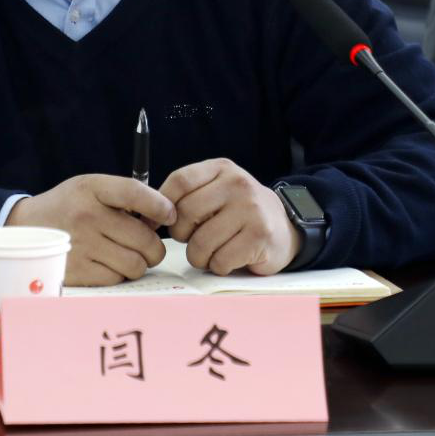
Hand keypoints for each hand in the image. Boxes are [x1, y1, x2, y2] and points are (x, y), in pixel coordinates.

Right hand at [6, 174, 177, 285]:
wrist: (26, 228)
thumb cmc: (68, 206)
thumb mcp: (91, 188)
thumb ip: (124, 197)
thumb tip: (162, 218)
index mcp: (91, 188)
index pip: (134, 192)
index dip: (159, 205)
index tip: (169, 214)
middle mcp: (86, 216)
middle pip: (144, 238)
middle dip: (153, 245)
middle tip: (147, 244)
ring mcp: (81, 245)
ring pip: (135, 264)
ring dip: (138, 262)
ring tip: (127, 254)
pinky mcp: (77, 271)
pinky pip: (117, 279)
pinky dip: (119, 274)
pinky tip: (109, 263)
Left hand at [158, 159, 301, 275]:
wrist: (285, 226)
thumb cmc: (239, 211)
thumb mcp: (216, 189)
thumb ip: (187, 195)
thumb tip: (149, 214)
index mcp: (221, 169)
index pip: (180, 181)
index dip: (161, 204)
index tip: (156, 221)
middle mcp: (237, 185)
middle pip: (186, 213)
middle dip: (181, 234)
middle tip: (191, 239)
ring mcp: (251, 210)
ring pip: (200, 242)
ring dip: (198, 256)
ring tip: (210, 252)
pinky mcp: (260, 237)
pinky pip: (220, 260)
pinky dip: (217, 266)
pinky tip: (228, 258)